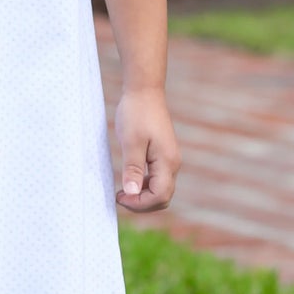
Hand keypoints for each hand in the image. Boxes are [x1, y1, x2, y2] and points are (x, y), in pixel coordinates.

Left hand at [114, 88, 179, 214]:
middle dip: (142, 203)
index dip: (139, 203)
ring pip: (161, 190)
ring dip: (143, 196)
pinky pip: (158, 179)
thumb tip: (131, 193)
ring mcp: (170, 159)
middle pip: (163, 197)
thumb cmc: (136, 114)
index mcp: (167, 162)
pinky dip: (145, 185)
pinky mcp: (164, 155)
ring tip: (122, 191)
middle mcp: (173, 163)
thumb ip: (132, 169)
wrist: (144, 91)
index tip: (120, 196)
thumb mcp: (131, 142)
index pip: (159, 196)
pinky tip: (130, 179)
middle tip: (119, 196)